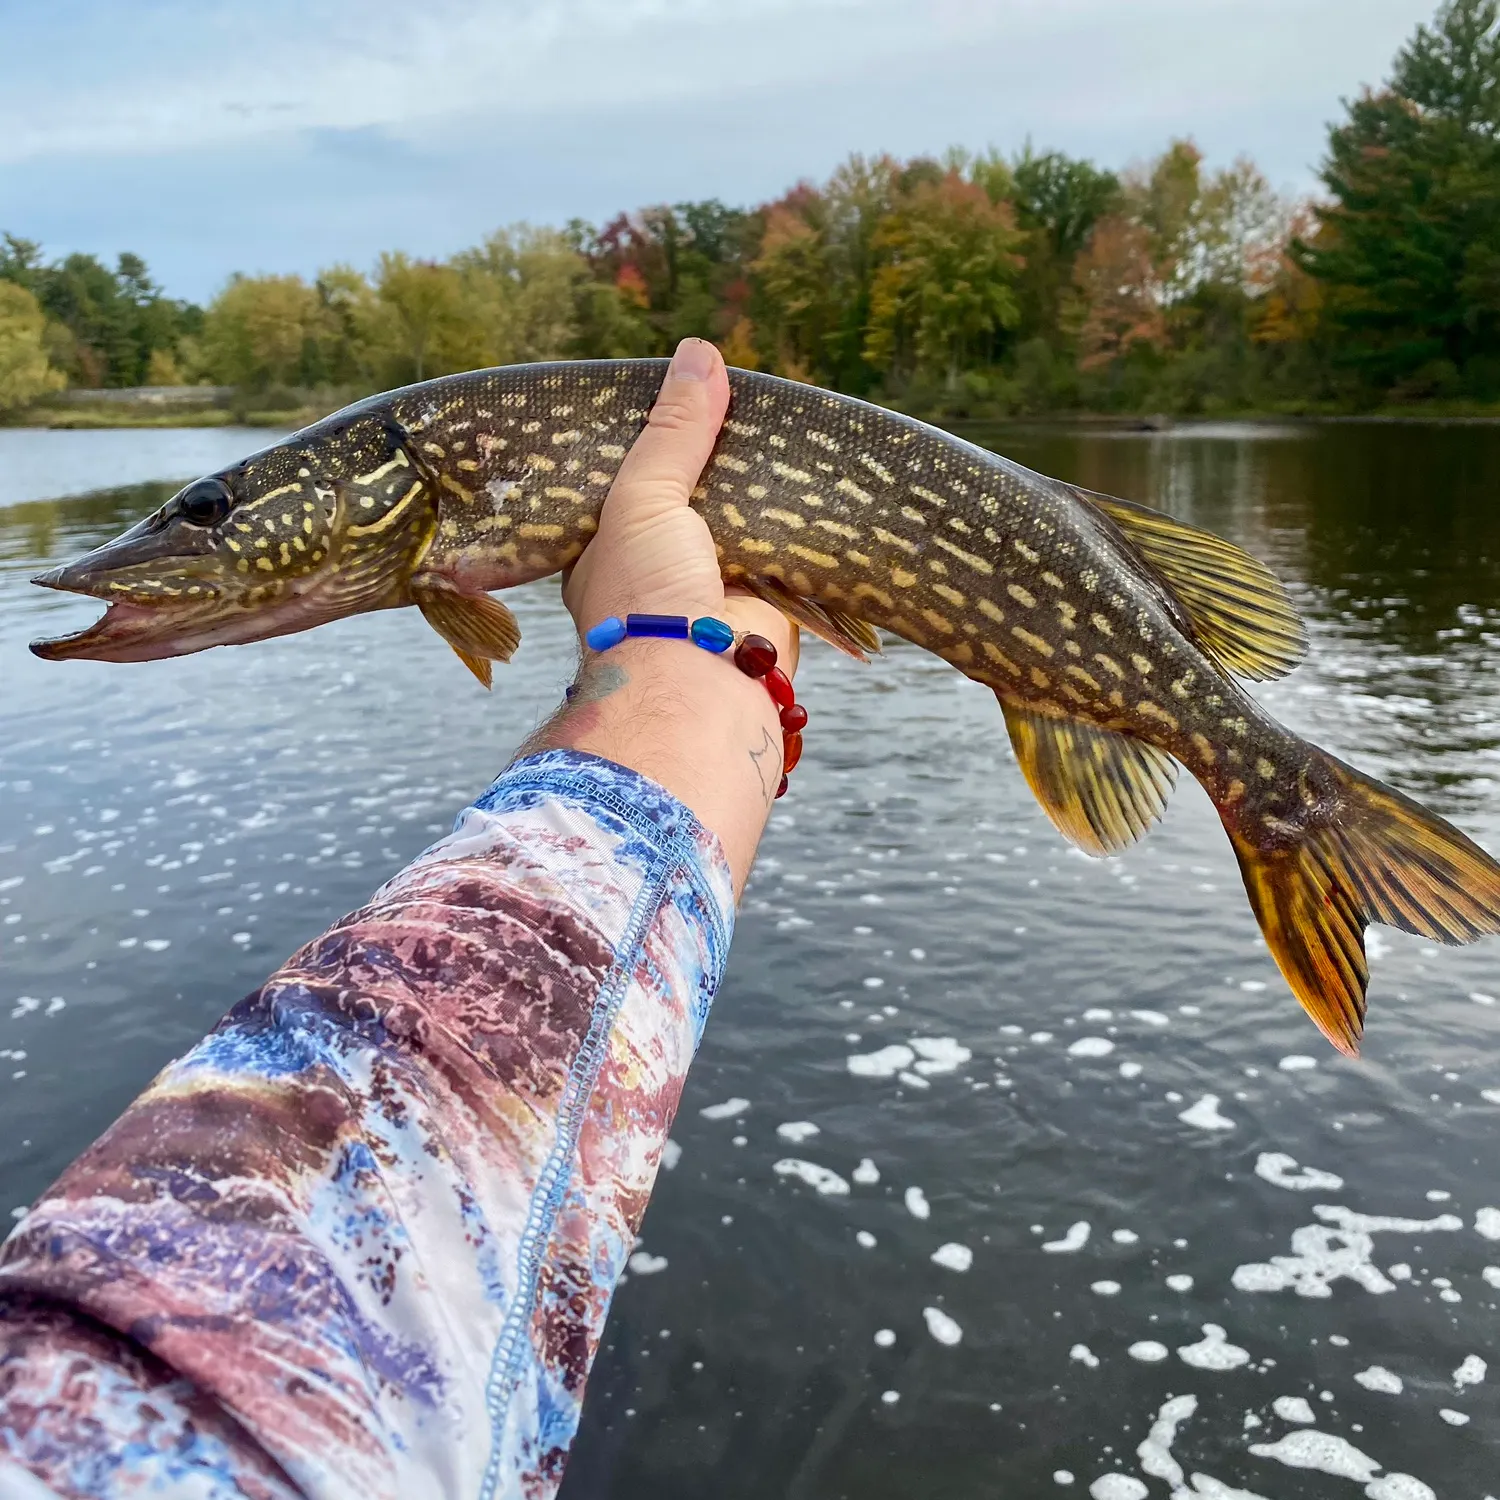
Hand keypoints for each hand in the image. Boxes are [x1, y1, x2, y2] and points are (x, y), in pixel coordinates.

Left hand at [540, 338, 800, 892]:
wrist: (699, 688)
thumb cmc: (644, 597)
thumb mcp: (644, 495)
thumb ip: (674, 429)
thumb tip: (700, 352)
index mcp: (608, 547)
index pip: (633, 477)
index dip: (658, 436)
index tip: (686, 391)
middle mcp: (658, 570)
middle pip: (691, 495)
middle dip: (715, 458)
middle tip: (742, 395)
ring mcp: (712, 588)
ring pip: (740, 522)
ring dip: (760, 490)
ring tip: (783, 423)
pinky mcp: (765, 605)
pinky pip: (784, 550)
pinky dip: (796, 522)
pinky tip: (813, 475)